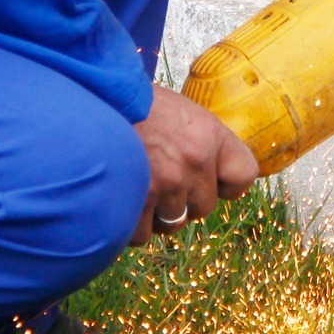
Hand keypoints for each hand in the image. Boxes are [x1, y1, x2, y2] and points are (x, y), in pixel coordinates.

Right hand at [129, 85, 258, 245]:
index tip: (215, 183)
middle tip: (162, 182)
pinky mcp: (135, 201)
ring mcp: (165, 183)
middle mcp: (194, 161)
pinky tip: (122, 200)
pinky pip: (141, 234)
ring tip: (139, 189)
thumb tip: (208, 170)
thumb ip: (198, 139)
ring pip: (172, 223)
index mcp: (209, 134)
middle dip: (185, 201)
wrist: (89, 99)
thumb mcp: (177, 110)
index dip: (228, 184)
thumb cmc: (131, 104)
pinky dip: (131, 224)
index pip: (244, 174)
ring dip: (156, 214)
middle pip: (205, 207)